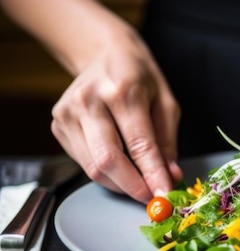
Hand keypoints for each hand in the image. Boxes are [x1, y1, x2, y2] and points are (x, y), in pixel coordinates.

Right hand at [50, 29, 182, 203]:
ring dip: (119, 183)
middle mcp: (89, 101)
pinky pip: (83, 161)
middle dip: (132, 187)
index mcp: (122, 91)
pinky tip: (119, 162)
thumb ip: (167, 142)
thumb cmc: (140, 77)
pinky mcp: (58, 124)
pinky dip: (105, 171)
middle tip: (151, 197)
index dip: (152, 175)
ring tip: (139, 181)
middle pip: (108, 161)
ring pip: (92, 167)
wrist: (104, 53)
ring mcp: (68, 113)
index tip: (164, 197)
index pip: (139, 145)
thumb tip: (170, 176)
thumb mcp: (166, 102)